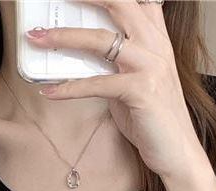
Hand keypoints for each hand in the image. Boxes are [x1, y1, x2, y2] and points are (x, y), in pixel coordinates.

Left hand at [24, 0, 207, 180]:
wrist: (177, 151)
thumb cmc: (153, 118)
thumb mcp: (133, 81)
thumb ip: (113, 63)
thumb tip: (78, 56)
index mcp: (156, 38)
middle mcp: (156, 46)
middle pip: (118, 3)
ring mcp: (150, 67)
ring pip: (102, 40)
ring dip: (64, 37)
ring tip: (38, 38)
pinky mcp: (142, 92)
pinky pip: (97, 84)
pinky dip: (69, 88)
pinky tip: (50, 91)